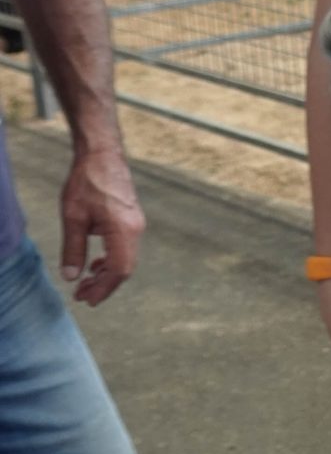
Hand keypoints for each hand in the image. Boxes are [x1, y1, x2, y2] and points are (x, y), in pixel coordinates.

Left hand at [60, 144, 143, 304]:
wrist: (102, 154)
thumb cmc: (88, 181)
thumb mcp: (73, 217)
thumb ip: (73, 249)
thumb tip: (71, 276)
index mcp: (124, 231)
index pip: (118, 271)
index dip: (103, 289)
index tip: (86, 299)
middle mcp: (135, 230)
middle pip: (124, 268)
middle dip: (103, 285)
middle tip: (81, 295)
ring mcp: (136, 224)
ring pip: (125, 259)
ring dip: (106, 274)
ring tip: (85, 282)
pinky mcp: (131, 219)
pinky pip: (125, 248)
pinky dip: (111, 260)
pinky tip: (95, 263)